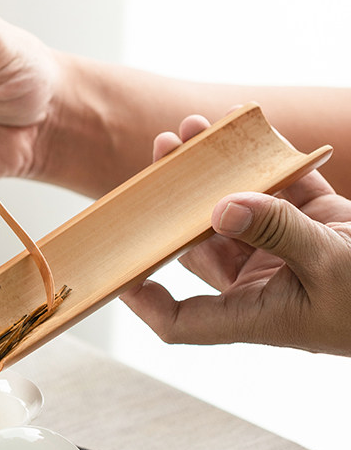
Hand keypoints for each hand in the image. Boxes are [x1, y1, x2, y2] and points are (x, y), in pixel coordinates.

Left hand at [121, 114, 350, 355]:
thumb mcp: (332, 265)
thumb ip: (277, 232)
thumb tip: (221, 206)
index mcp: (254, 315)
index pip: (181, 320)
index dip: (145, 299)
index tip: (118, 269)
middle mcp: (259, 286)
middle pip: (198, 247)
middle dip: (173, 204)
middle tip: (156, 160)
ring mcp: (283, 253)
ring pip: (232, 211)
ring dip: (210, 173)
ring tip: (189, 131)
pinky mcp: (314, 224)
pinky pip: (277, 190)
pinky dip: (263, 162)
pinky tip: (240, 129)